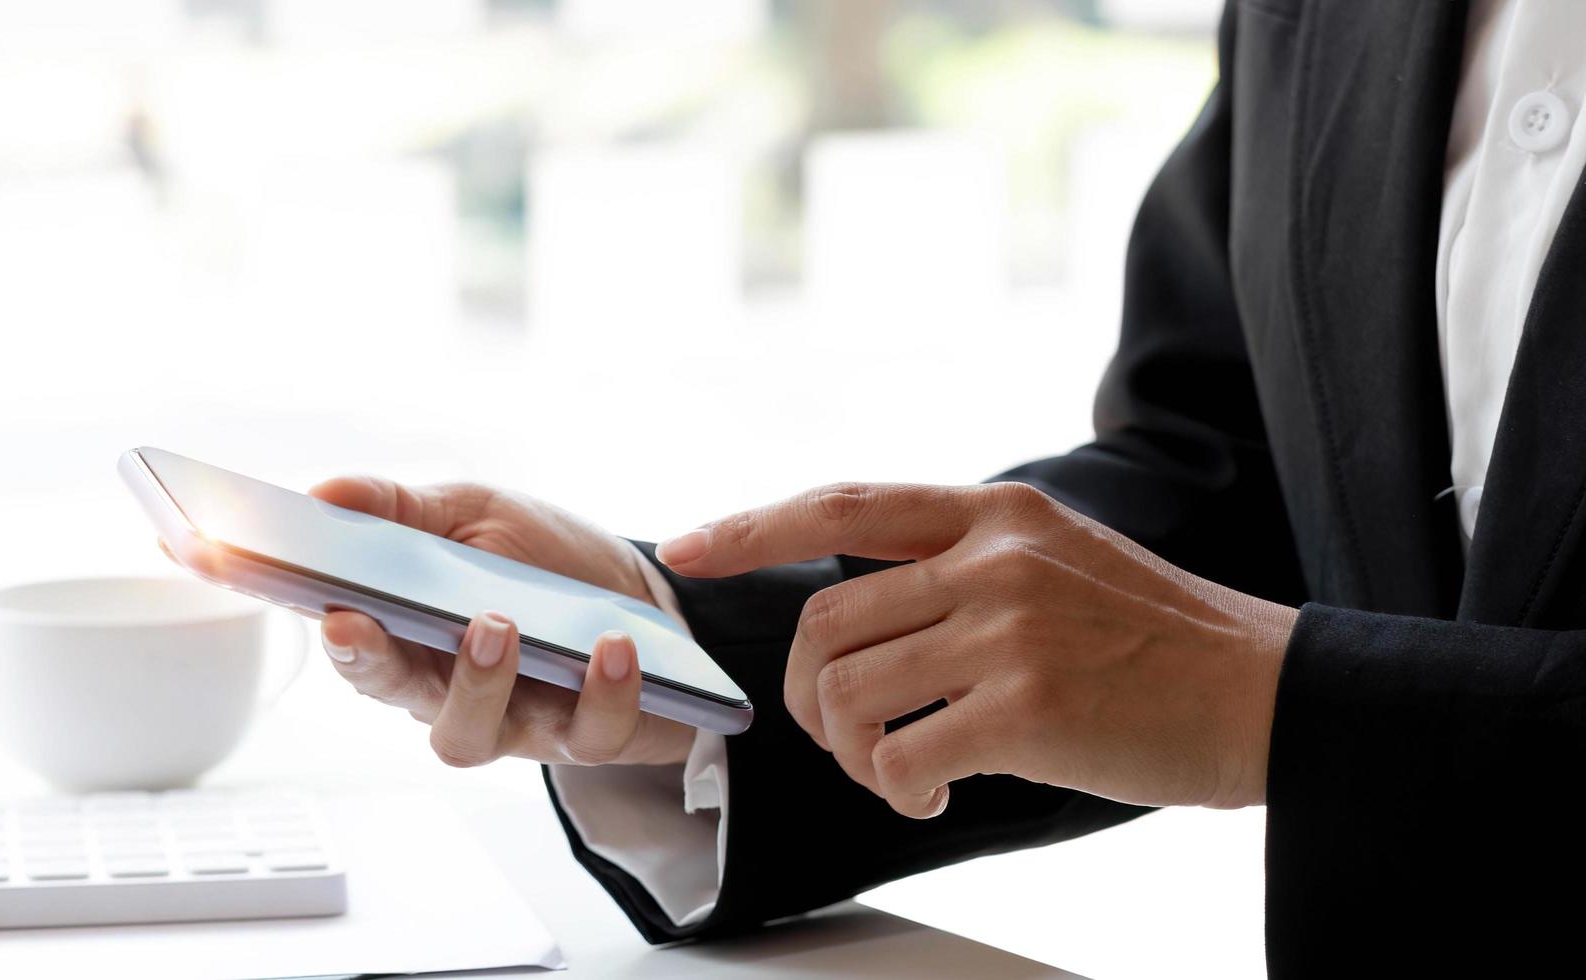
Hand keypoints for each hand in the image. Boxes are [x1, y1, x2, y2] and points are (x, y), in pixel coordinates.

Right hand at [307, 476, 696, 767]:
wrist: (641, 590)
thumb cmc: (541, 555)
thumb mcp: (474, 513)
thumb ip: (400, 508)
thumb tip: (324, 491)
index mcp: (411, 635)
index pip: (357, 647)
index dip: (342, 639)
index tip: (338, 615)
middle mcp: (449, 689)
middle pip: (399, 696)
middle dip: (386, 664)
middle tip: (386, 618)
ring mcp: (514, 721)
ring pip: (472, 735)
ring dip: (481, 683)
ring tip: (505, 624)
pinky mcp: (585, 735)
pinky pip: (586, 734)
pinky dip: (602, 692)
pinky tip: (612, 645)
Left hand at [656, 481, 1295, 816]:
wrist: (1267, 692)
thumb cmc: (1157, 640)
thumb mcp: (1059, 557)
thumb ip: (965, 562)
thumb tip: (861, 603)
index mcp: (996, 513)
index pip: (842, 506)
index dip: (753, 526)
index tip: (688, 548)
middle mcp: (993, 558)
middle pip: (822, 624)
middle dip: (805, 696)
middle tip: (846, 736)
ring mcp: (1007, 629)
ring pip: (844, 694)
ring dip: (849, 753)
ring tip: (898, 770)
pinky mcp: (1024, 706)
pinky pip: (898, 757)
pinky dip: (896, 790)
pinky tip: (937, 794)